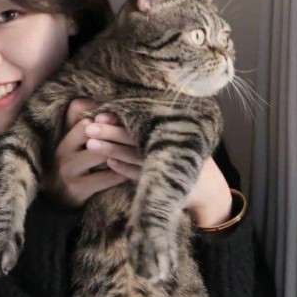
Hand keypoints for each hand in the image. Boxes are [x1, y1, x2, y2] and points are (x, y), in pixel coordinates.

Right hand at [37, 98, 131, 209]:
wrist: (55, 197)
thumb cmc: (71, 163)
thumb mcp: (73, 142)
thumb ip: (87, 124)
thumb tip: (112, 110)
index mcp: (62, 135)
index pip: (79, 111)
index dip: (103, 113)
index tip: (119, 117)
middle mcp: (63, 150)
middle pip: (90, 129)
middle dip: (113, 130)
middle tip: (133, 132)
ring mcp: (70, 170)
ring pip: (101, 153)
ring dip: (120, 151)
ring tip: (135, 151)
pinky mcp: (79, 188)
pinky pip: (108, 177)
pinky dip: (123, 172)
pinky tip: (131, 171)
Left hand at [78, 112, 233, 226]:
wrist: (208, 188)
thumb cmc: (185, 154)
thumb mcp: (175, 135)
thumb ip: (152, 124)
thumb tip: (121, 109)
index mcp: (169, 130)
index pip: (140, 121)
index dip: (120, 117)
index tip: (100, 114)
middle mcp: (168, 145)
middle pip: (134, 137)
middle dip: (110, 132)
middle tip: (87, 127)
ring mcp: (166, 164)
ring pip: (134, 156)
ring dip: (112, 150)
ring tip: (91, 144)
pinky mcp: (164, 183)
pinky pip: (140, 175)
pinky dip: (124, 169)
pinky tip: (109, 163)